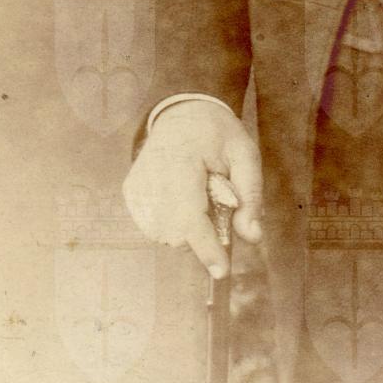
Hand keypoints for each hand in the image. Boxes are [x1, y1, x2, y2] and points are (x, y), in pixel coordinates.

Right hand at [123, 98, 262, 278]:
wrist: (182, 111)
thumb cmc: (217, 134)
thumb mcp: (245, 155)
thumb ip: (251, 195)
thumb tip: (252, 237)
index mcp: (181, 162)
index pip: (190, 216)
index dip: (206, 247)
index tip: (222, 271)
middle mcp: (150, 177)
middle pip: (177, 233)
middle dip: (203, 233)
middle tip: (217, 201)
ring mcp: (136, 186)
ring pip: (165, 234)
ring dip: (187, 228)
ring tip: (198, 194)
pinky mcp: (131, 192)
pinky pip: (154, 226)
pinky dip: (173, 222)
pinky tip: (182, 197)